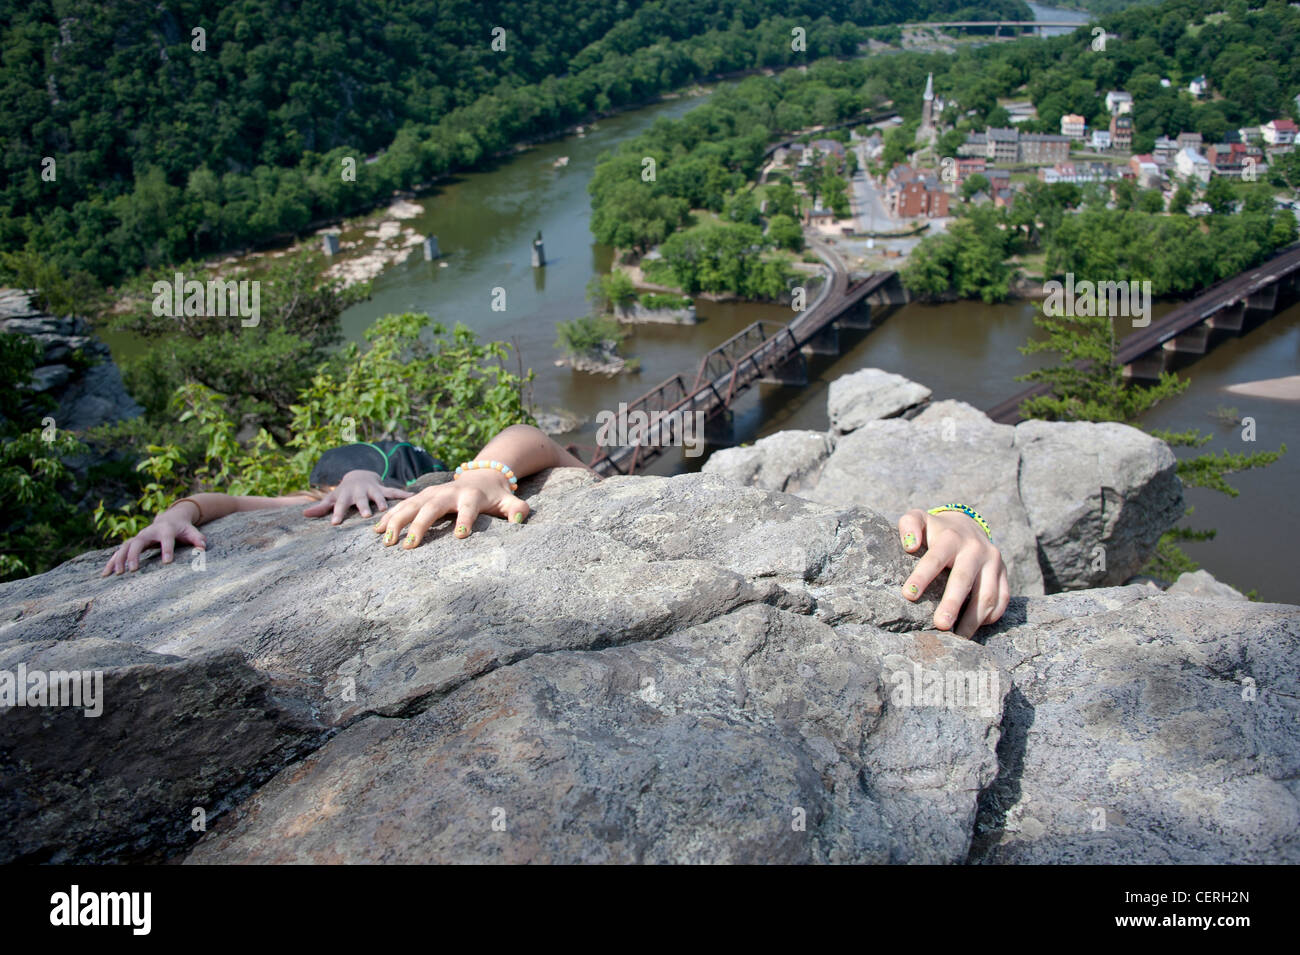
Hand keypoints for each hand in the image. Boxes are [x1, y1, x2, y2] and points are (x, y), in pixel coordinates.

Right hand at [101, 506, 205, 575]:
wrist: (170, 518)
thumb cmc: (182, 528)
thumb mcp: (192, 531)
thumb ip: (198, 538)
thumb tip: (203, 547)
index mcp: (166, 529)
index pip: (166, 539)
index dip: (167, 549)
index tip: (167, 562)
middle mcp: (149, 532)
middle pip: (138, 542)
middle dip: (134, 555)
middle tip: (133, 569)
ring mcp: (139, 537)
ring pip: (124, 546)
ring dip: (119, 559)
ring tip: (115, 573)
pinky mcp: (132, 543)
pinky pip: (119, 552)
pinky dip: (112, 561)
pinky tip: (105, 573)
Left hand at [303, 469, 412, 524]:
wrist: (358, 475)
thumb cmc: (344, 492)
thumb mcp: (332, 498)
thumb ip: (321, 507)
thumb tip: (304, 515)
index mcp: (346, 496)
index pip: (339, 506)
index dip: (337, 514)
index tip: (335, 523)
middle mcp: (359, 492)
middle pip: (360, 500)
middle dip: (363, 507)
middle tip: (366, 516)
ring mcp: (372, 490)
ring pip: (377, 495)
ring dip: (382, 501)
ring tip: (385, 510)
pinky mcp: (383, 489)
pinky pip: (394, 491)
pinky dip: (403, 493)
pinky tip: (412, 496)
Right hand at [373, 468, 528, 547]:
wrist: (482, 474)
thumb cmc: (496, 495)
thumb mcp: (509, 500)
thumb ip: (517, 509)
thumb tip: (519, 520)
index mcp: (471, 495)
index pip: (469, 507)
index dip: (466, 520)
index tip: (461, 536)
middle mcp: (448, 492)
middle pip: (432, 507)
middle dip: (419, 524)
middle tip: (409, 545)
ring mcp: (432, 493)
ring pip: (411, 505)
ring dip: (397, 521)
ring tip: (386, 540)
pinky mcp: (421, 495)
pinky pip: (402, 505)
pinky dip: (389, 516)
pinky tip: (376, 530)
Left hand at [897, 508, 1010, 637]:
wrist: (967, 526)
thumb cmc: (935, 530)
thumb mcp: (919, 519)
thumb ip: (909, 525)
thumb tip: (910, 545)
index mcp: (952, 537)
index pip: (935, 558)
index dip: (922, 576)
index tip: (908, 595)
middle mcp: (975, 549)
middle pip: (964, 579)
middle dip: (952, 603)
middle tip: (940, 625)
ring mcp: (993, 562)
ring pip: (987, 594)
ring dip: (973, 618)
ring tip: (958, 637)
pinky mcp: (1004, 574)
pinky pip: (1003, 598)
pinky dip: (992, 615)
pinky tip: (975, 628)